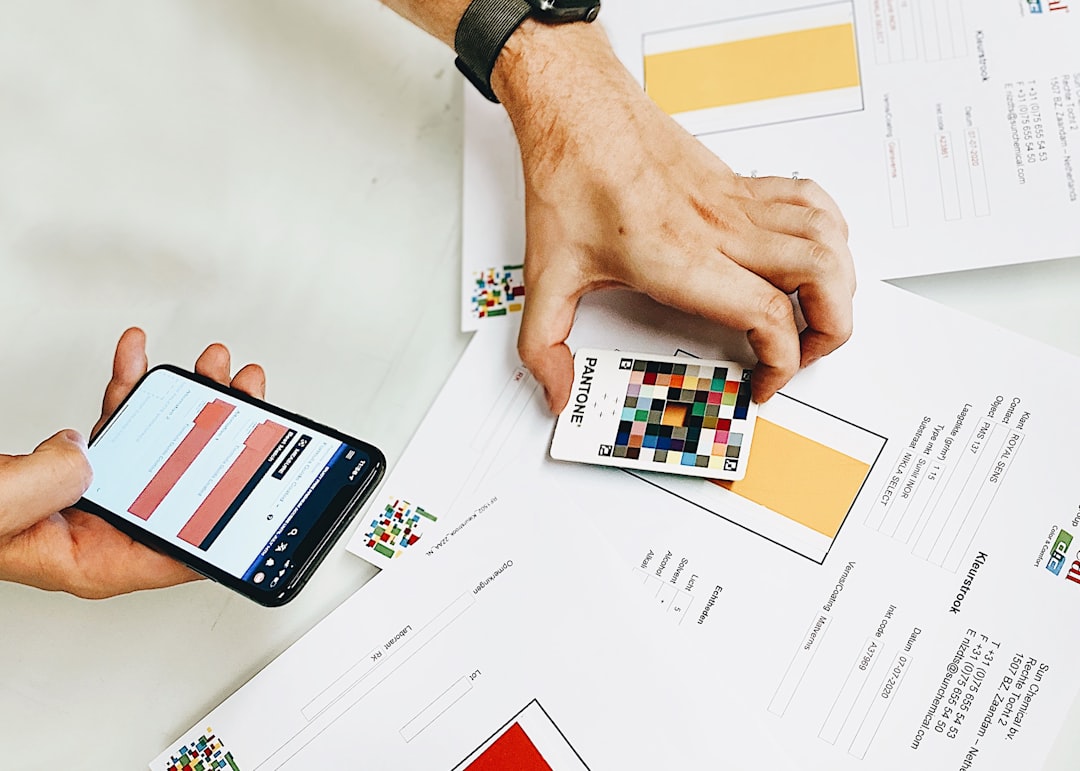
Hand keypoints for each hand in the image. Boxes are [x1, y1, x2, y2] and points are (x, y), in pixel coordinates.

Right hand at [0, 328, 265, 598]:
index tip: (266, 486)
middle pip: (186, 487)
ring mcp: (93, 496)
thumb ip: (47, 486)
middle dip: (222, 435)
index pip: (183, 551)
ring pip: (159, 448)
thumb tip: (88, 450)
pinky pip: (114, 425)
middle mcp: (105, 529)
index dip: (230, 523)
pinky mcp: (74, 466)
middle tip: (246, 395)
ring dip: (185, 402)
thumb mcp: (3, 510)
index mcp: (98, 561)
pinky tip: (138, 356)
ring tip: (210, 366)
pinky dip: (127, 387)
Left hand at [492, 22, 855, 411]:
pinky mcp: (738, 181)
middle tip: (800, 356)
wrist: (576, 107)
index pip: (768, 315)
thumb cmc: (569, 177)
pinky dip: (829, 232)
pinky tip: (809, 255)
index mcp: (680, 258)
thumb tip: (554, 390)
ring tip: (814, 315)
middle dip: (829, 331)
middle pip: (821, 276)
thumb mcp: (545, 274)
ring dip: (838, 283)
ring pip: (827, 236)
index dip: (781, 363)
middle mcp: (719, 228)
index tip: (761, 383)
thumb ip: (542, 344)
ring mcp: (735, 201)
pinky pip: (810, 201)